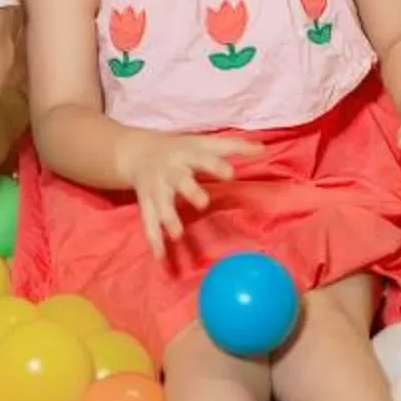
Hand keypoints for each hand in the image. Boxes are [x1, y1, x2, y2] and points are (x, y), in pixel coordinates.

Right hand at [116, 129, 258, 255]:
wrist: (137, 152)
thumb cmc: (181, 149)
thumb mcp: (205, 143)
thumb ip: (233, 146)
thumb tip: (263, 148)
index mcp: (187, 154)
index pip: (203, 158)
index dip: (215, 166)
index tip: (230, 173)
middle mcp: (170, 172)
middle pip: (179, 180)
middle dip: (189, 191)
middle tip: (203, 203)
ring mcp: (156, 189)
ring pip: (160, 204)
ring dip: (168, 219)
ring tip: (177, 235)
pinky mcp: (147, 205)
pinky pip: (148, 223)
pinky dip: (153, 240)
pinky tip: (160, 256)